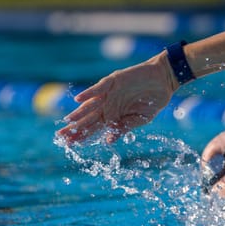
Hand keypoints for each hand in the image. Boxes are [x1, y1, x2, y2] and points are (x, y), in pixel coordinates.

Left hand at [56, 53, 176, 143]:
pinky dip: (89, 93)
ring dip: (79, 113)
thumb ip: (124, 128)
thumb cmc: (154, 100)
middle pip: (88, 118)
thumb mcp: (140, 119)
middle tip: (60, 137)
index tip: (70, 145)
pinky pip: (99, 88)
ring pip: (90, 105)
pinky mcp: (113, 81)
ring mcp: (109, 93)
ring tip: (68, 122)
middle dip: (75, 128)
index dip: (82, 136)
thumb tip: (108, 141)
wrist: (164, 80)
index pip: (94, 128)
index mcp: (113, 116)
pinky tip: (78, 100)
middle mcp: (107, 105)